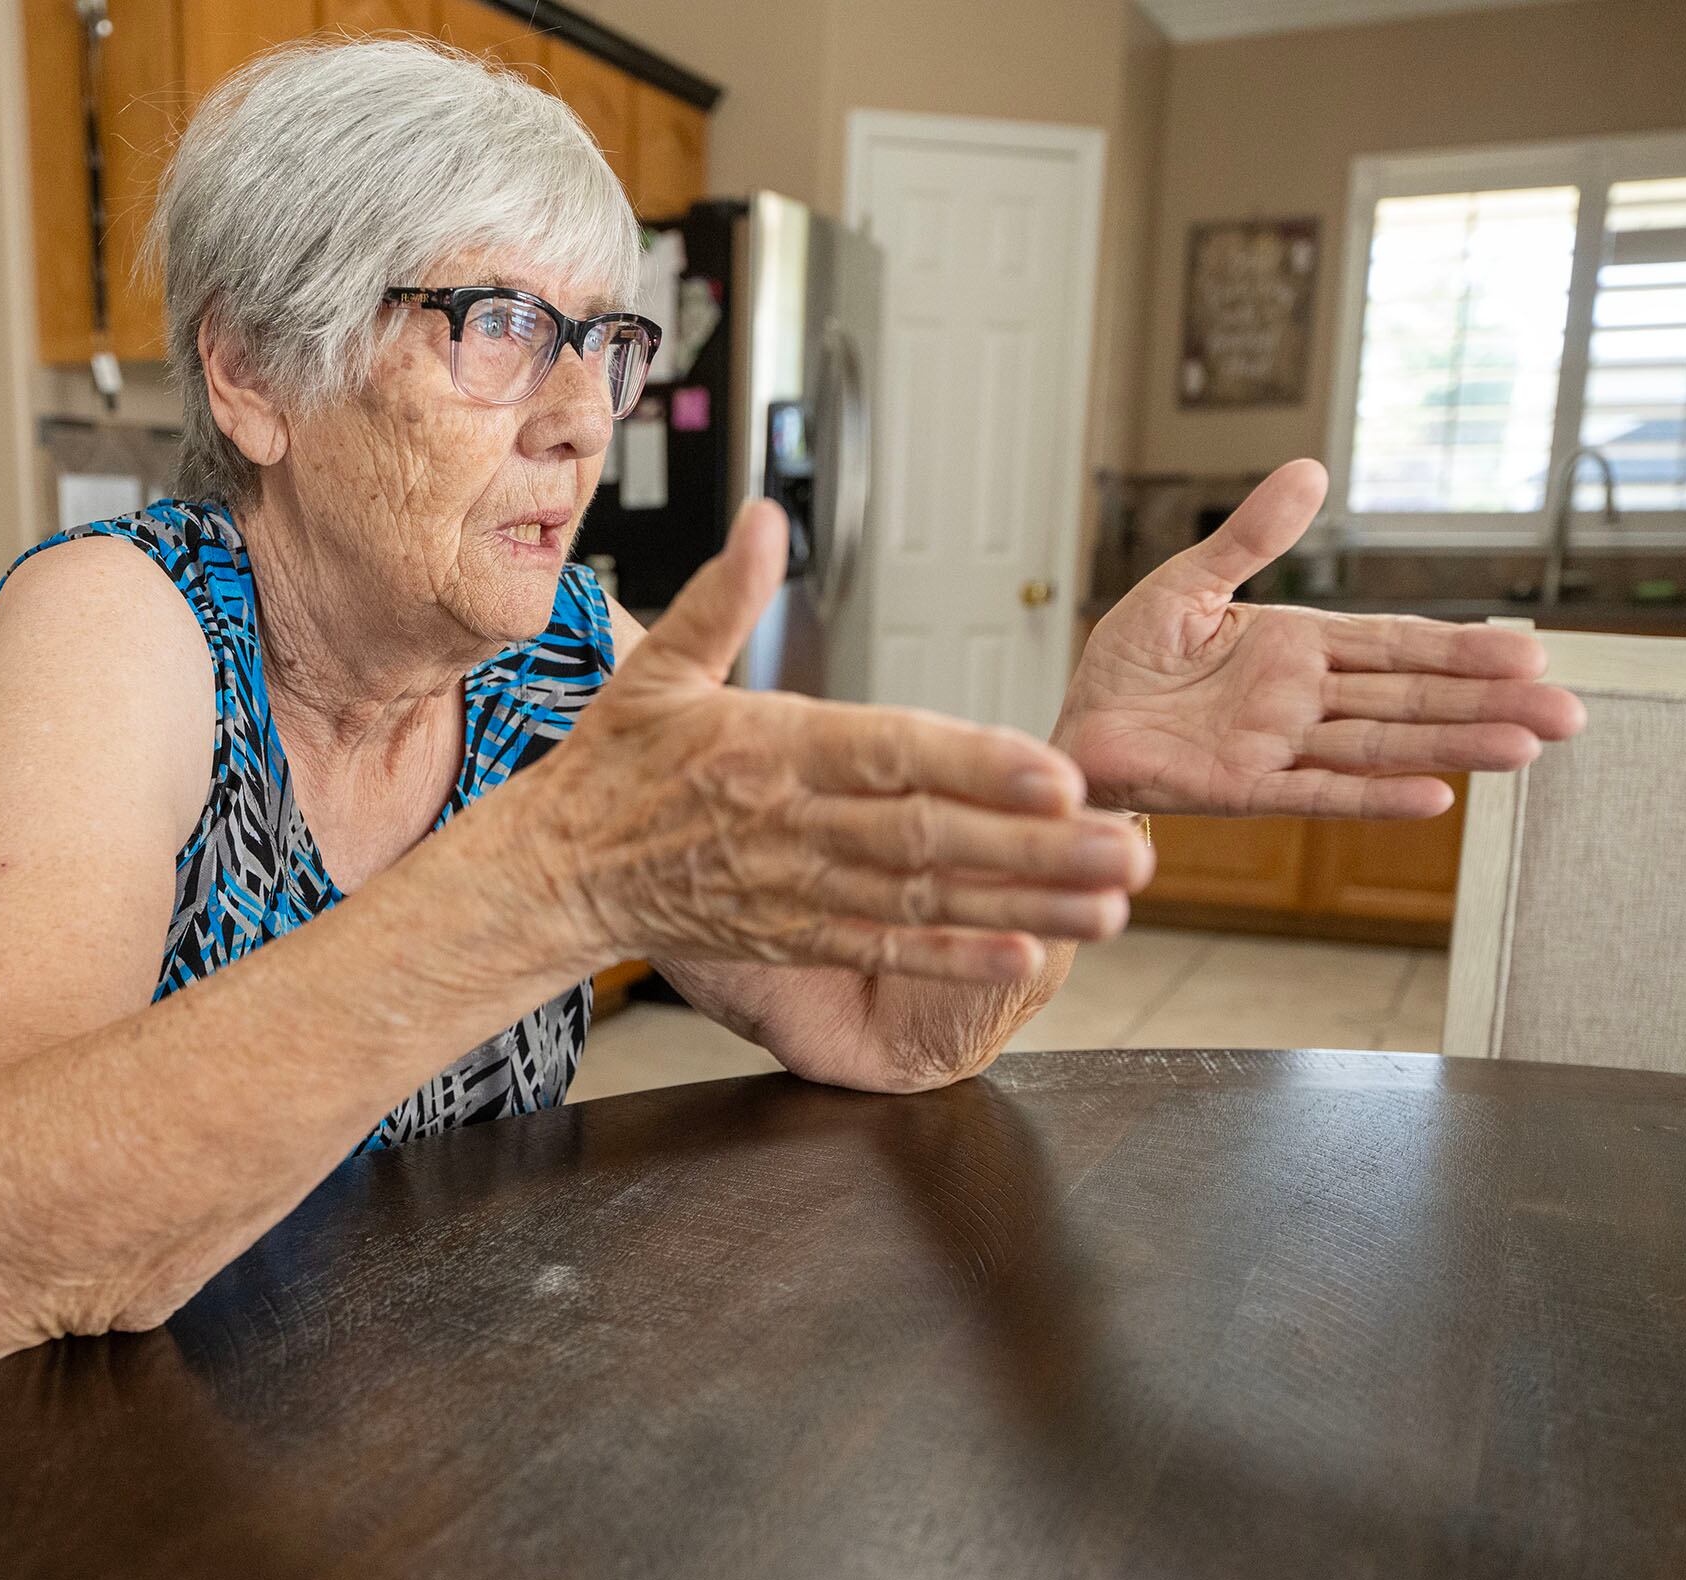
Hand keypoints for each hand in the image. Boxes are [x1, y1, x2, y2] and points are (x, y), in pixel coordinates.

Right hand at [509, 501, 1153, 984]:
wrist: (555, 872)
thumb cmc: (613, 767)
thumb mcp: (658, 667)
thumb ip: (727, 596)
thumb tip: (767, 517)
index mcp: (772, 746)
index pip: (892, 754)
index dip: (978, 767)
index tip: (1057, 775)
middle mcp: (794, 822)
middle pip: (932, 836)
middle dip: (1038, 848)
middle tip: (1130, 848)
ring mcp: (798, 887)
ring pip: (927, 898)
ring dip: (1026, 905)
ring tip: (1112, 904)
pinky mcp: (794, 935)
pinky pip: (886, 947)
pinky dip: (956, 956)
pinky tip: (1026, 954)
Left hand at [1054, 460, 1587, 816]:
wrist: (1072, 726)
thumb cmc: (1129, 662)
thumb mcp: (1188, 583)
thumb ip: (1252, 537)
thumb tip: (1311, 471)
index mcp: (1296, 647)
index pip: (1397, 647)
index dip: (1461, 650)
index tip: (1532, 654)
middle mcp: (1301, 700)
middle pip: (1411, 701)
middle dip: (1489, 705)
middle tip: (1570, 715)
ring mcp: (1278, 747)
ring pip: (1382, 747)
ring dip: (1454, 748)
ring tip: (1525, 750)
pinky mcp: (1241, 789)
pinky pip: (1317, 794)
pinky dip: (1374, 798)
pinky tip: (1435, 800)